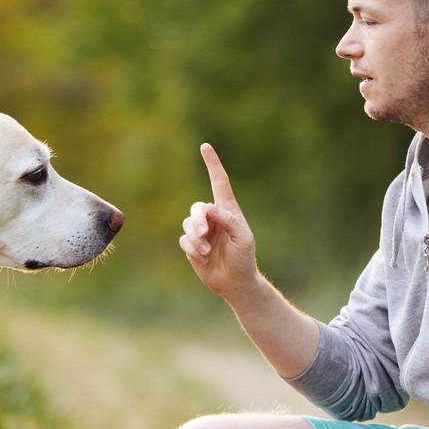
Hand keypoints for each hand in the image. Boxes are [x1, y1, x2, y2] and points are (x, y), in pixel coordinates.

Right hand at [179, 143, 258, 300]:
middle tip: (205, 235)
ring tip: (208, 252)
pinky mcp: (192, 245)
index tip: (205, 147)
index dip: (212, 164)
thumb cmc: (244, 258)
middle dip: (198, 222)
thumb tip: (210, 208)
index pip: (219, 182)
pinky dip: (193, 250)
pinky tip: (204, 259)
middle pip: (197, 208)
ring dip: (197, 240)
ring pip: (187, 225)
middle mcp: (213, 217)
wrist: (234, 282)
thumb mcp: (243, 238)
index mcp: (228, 210)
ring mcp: (201, 231)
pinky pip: (183, 240)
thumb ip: (229, 221)